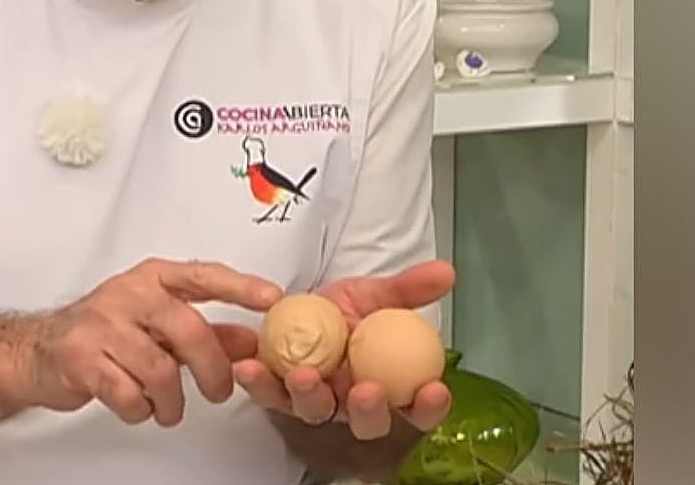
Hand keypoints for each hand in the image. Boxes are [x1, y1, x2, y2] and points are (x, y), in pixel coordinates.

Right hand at [20, 258, 282, 427]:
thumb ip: (205, 330)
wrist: (36, 350)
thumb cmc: (104, 332)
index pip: (204, 276)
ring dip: (173, 400)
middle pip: (188, 329)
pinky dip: (141, 409)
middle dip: (212, 368)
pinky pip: (128, 393)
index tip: (272, 299)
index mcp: (152, 279)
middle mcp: (129, 294)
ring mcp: (102, 325)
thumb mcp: (156, 323)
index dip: (240, 287)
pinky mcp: (81, 358)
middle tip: (221, 391)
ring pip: (160, 369)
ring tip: (171, 408)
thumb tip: (250, 340)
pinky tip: (141, 407)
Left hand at [234, 260, 454, 439]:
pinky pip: (268, 393)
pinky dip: (259, 381)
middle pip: (368, 423)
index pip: (417, 408)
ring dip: (310, 397)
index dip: (428, 406)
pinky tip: (249, 367)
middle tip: (366, 391)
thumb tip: (446, 272)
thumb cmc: (344, 311)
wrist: (302, 308)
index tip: (434, 389)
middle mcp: (353, 402)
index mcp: (388, 385)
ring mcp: (316, 402)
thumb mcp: (377, 296)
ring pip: (315, 412)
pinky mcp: (278, 394)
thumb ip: (408, 289)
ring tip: (303, 376)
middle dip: (369, 413)